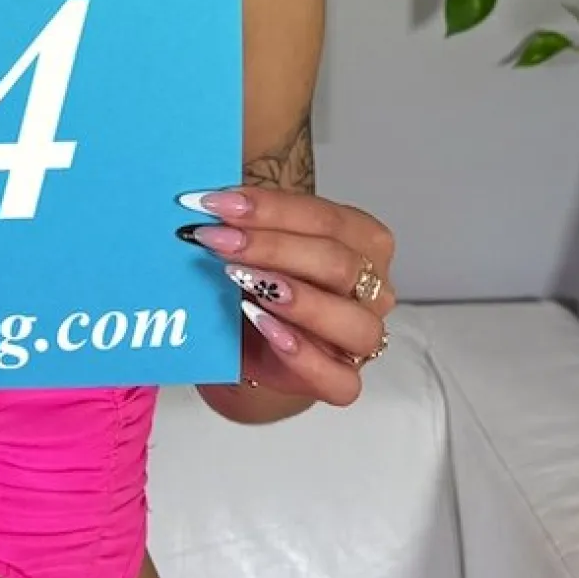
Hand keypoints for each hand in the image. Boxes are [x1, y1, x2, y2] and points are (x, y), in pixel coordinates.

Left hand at [176, 185, 396, 405]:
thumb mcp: (255, 240)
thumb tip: (206, 197)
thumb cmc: (259, 278)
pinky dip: (301, 354)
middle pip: (338, 264)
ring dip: (297, 299)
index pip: (325, 218)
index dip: (270, 208)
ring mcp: (362, 338)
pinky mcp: (343, 380)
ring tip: (244, 281)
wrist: (246, 339)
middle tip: (216, 239)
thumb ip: (244, 218)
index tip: (216, 202)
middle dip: (271, 248)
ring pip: (354, 322)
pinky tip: (262, 325)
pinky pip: (339, 379)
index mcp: (361, 240)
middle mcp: (372, 289)